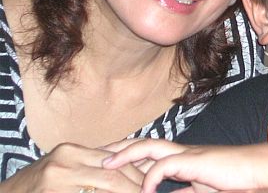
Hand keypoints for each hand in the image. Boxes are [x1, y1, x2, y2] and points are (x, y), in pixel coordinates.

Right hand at [0, 142, 142, 192]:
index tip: (152, 185)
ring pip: (106, 188)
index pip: (117, 160)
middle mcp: (66, 161)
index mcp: (73, 150)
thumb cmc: (42, 183)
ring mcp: (58, 181)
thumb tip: (139, 166)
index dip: (139, 174)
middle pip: (114, 177)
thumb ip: (98, 163)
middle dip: (136, 188)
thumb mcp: (69, 165)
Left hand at [103, 139, 257, 192]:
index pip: (146, 151)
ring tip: (105, 164)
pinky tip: (143, 188)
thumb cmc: (230, 179)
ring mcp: (185, 154)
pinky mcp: (193, 161)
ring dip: (126, 154)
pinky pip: (166, 165)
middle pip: (141, 143)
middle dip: (117, 148)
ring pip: (149, 146)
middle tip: (94, 155)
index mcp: (179, 158)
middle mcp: (179, 151)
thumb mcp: (200, 190)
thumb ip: (183, 192)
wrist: (253, 170)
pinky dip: (151, 177)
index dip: (125, 154)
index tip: (105, 160)